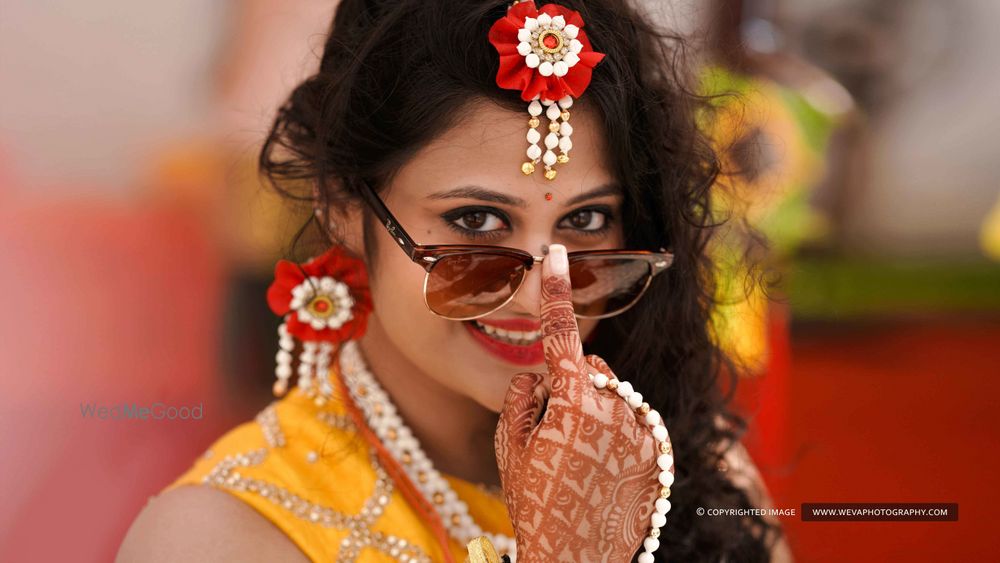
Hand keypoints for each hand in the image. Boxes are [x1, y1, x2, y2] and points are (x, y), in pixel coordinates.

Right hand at [494, 244, 667, 561]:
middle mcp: (616, 411)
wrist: (577, 559)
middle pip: (592, 370)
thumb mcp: (509, 450)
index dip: (555, 292)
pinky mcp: (660, 453)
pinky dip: (618, 433)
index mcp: (574, 403)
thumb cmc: (537, 506)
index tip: (557, 255)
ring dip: (596, 410)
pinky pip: (635, 422)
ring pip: (615, 396)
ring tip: (580, 458)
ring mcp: (643, 433)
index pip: (562, 335)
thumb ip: (520, 398)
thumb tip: (537, 375)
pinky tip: (603, 468)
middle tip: (553, 431)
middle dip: (572, 385)